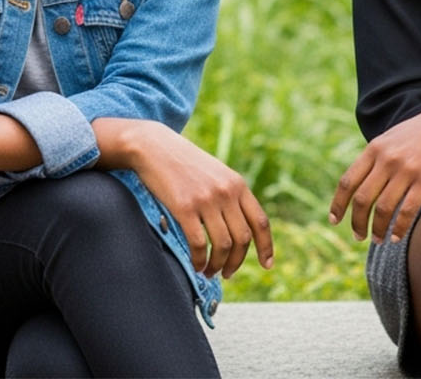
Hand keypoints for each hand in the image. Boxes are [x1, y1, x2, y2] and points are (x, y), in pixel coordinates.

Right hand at [126, 122, 272, 276]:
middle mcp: (226, 192)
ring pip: (224, 245)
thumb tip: (239, 228)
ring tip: (209, 272)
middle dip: (237, 262)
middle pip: (243, 239)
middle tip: (227, 273)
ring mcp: (206, 200)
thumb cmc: (182, 162)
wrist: (152, 146)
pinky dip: (200, 260)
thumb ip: (229, 195)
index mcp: (237, 184)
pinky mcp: (185, 207)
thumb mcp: (214, 173)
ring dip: (218, 265)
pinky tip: (196, 265)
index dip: (266, 247)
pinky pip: (199, 244)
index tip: (267, 265)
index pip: (260, 222)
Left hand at [330, 98, 420, 242]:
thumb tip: (363, 180)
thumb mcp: (394, 137)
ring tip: (378, 240)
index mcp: (375, 148)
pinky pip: (408, 210)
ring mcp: (407, 169)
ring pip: (383, 208)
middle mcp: (387, 159)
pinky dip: (399, 227)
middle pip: (362, 198)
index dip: (338, 204)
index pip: (347, 181)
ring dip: (377, 229)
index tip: (334, 220)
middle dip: (357, 222)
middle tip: (358, 237)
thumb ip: (377, 156)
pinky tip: (397, 237)